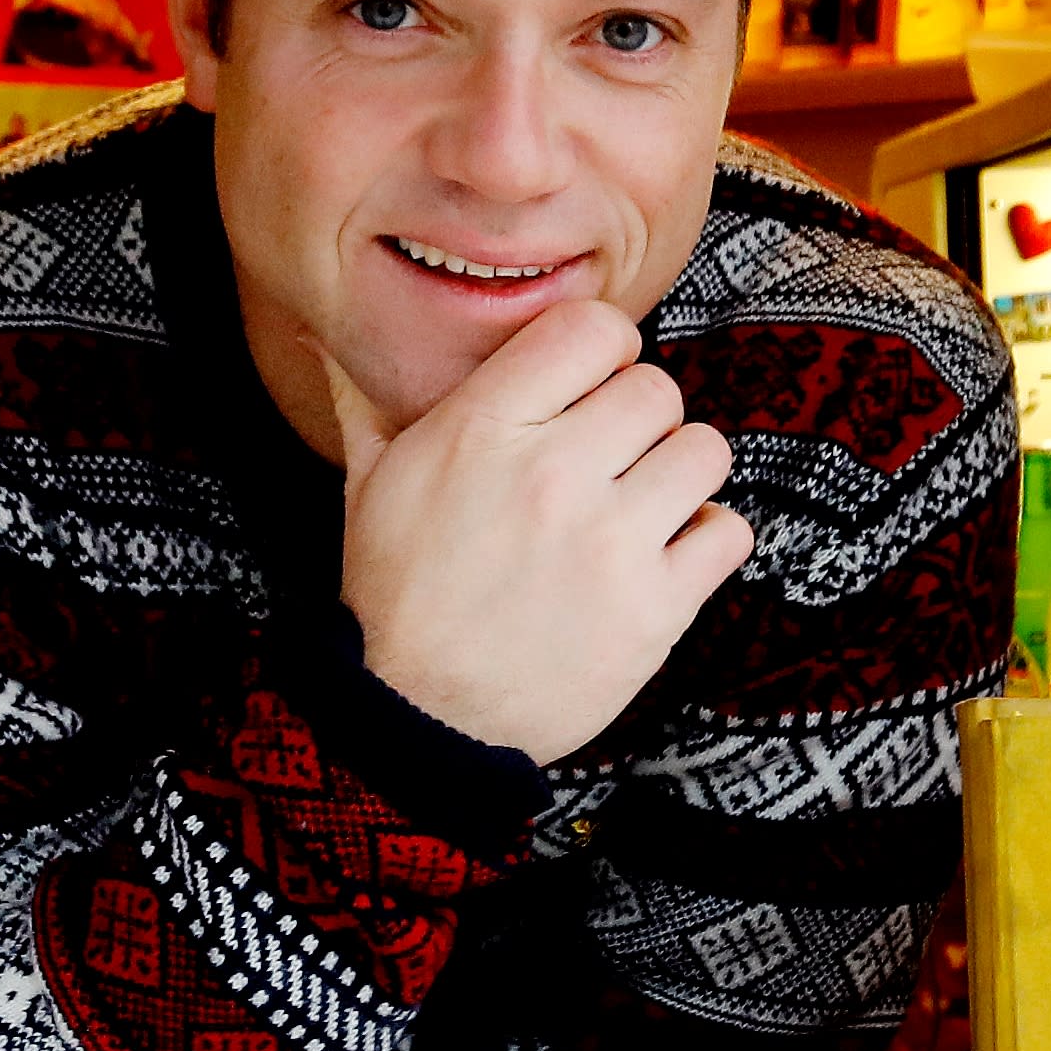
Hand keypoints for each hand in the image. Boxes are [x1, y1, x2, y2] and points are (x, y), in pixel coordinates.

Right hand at [326, 297, 747, 766]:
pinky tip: (663, 556)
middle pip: (657, 388)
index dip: (604, 350)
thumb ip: (364, 404)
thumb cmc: (394, 598)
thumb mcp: (367, 487)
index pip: (594, 327)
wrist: (417, 723)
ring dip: (679, 475)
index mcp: (481, 430)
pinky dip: (705, 543)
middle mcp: (551, 475)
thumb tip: (321, 340)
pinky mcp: (654, 609)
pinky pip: (728, 532)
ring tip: (641, 505)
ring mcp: (609, 544)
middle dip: (638, 420)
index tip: (593, 384)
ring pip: (704, 452)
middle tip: (610, 460)